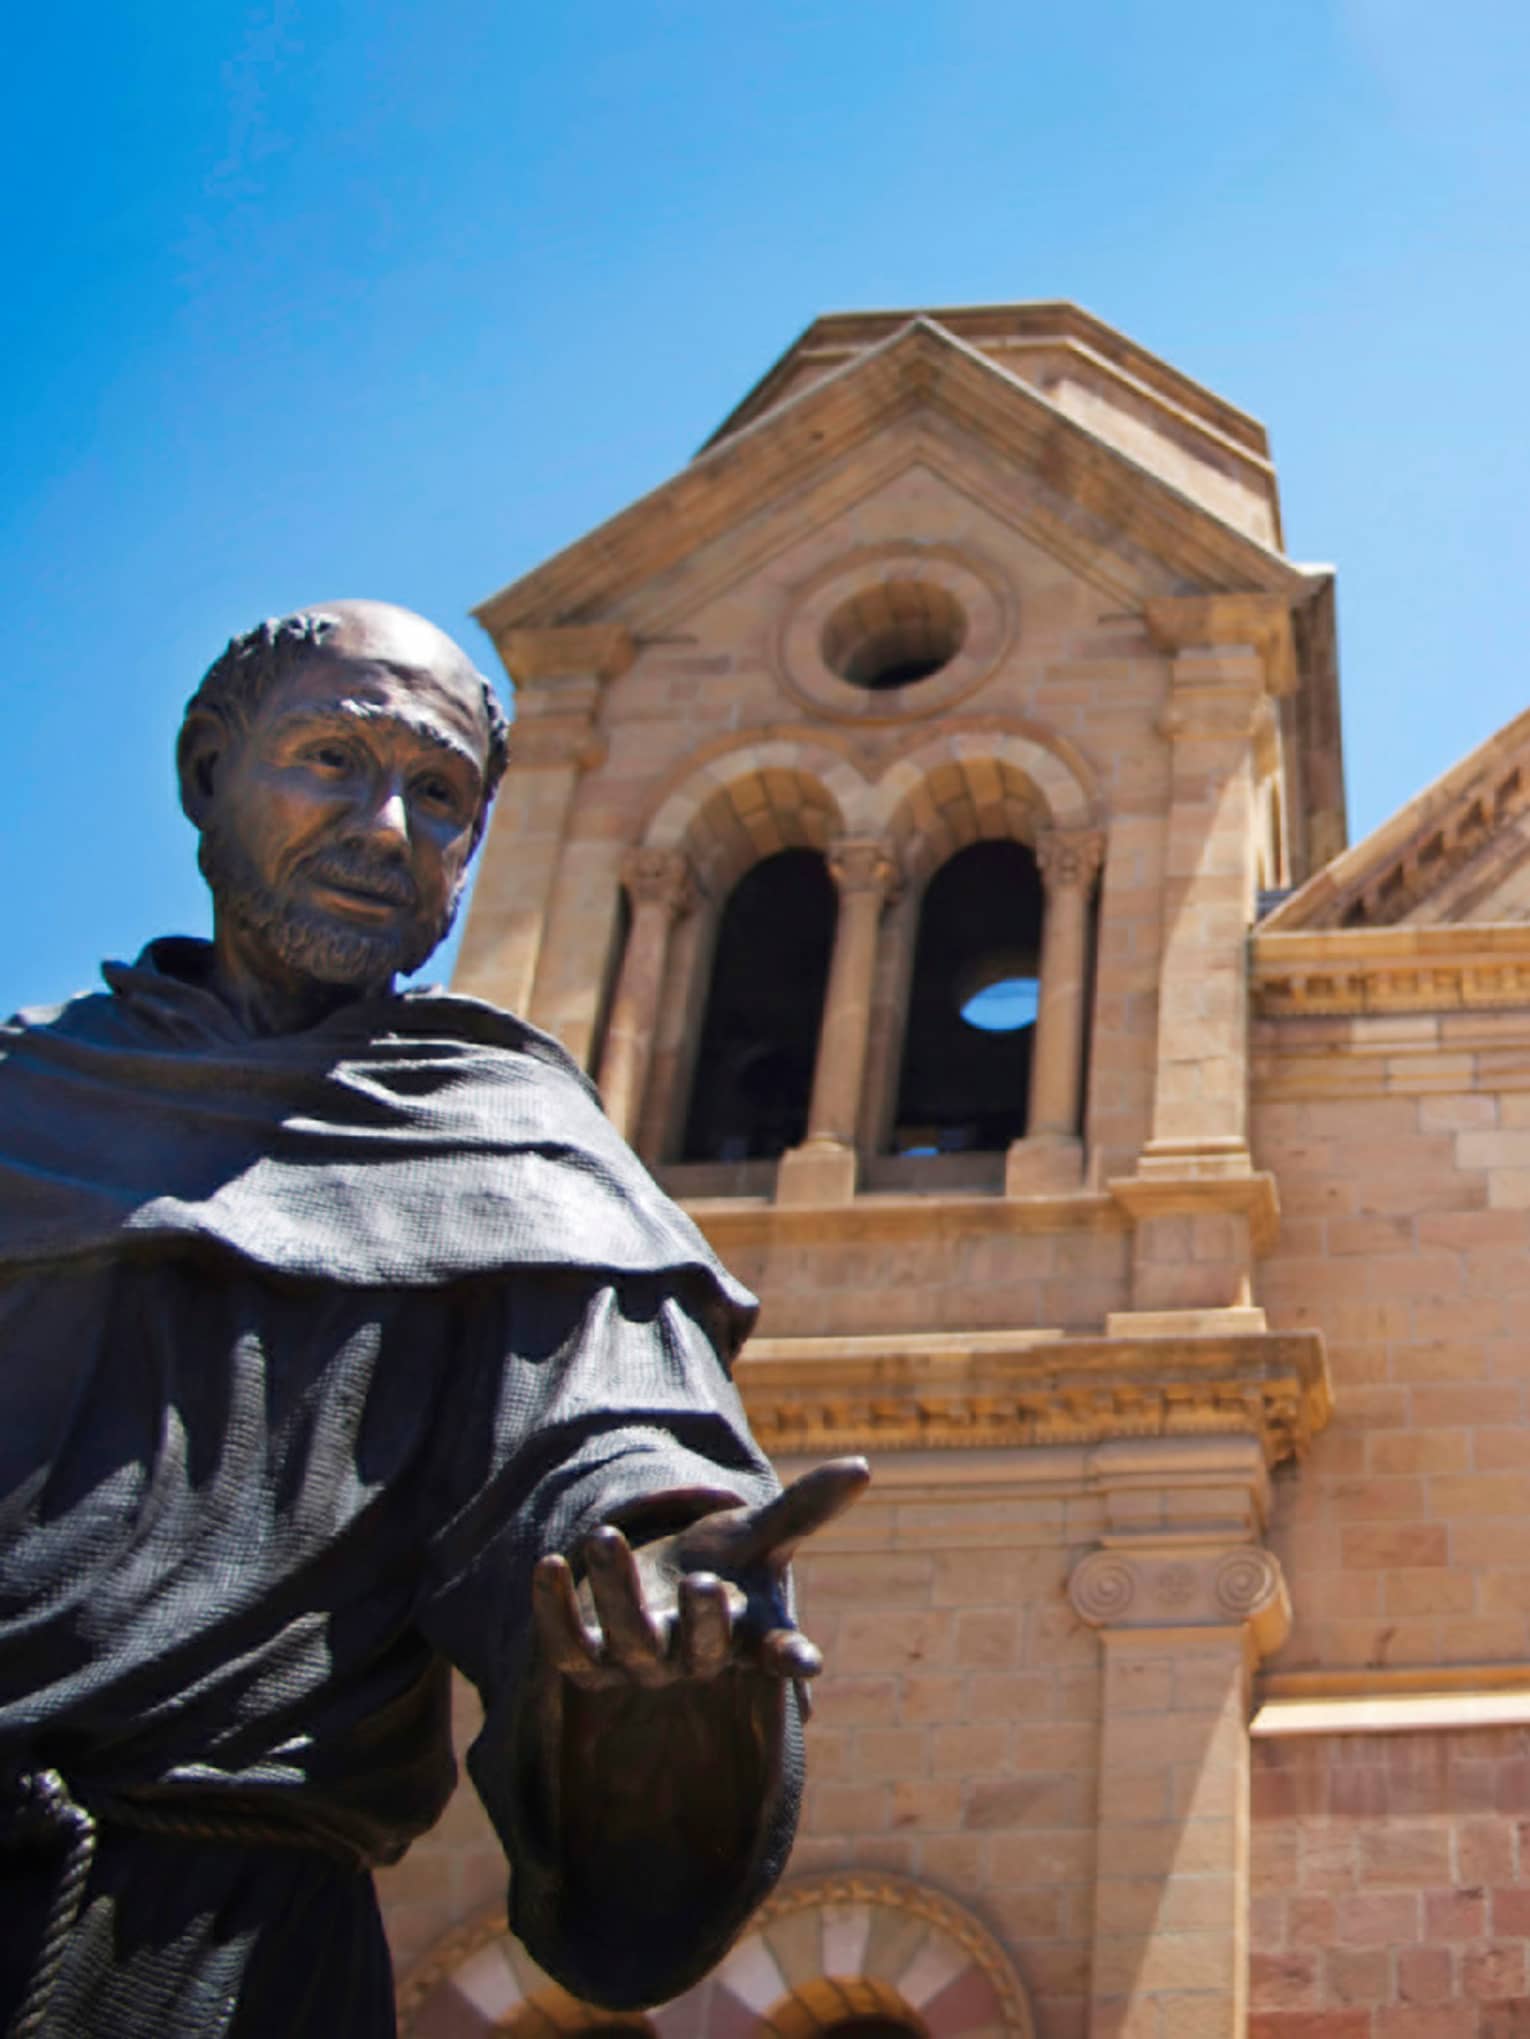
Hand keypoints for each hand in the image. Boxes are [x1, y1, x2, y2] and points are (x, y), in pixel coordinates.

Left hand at [532, 1457, 868, 1691]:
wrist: (657, 1591)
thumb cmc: (721, 1563)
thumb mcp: (759, 1535)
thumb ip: (805, 1507)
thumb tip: (863, 1466)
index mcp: (747, 1635)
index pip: (776, 1654)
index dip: (790, 1660)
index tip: (807, 1663)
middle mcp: (694, 1659)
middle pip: (699, 1651)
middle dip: (700, 1621)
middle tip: (702, 1580)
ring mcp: (639, 1664)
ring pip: (627, 1641)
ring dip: (615, 1592)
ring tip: (603, 1535)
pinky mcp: (587, 1661)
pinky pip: (566, 1648)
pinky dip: (553, 1610)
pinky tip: (546, 1563)